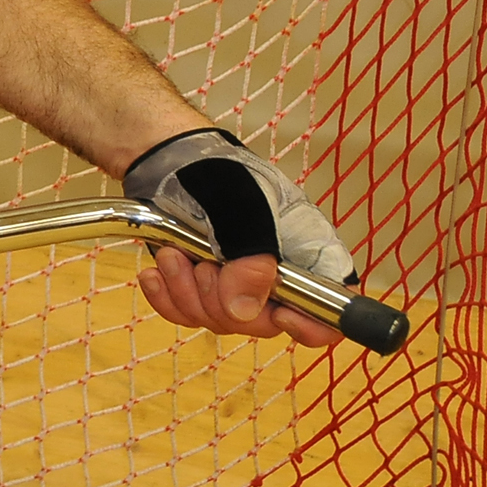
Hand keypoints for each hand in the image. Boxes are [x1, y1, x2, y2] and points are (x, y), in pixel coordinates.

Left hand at [126, 127, 347, 346]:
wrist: (165, 159)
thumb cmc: (215, 171)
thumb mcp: (241, 205)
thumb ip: (250, 256)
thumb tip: (244, 311)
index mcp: (306, 256)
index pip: (331, 314)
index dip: (311, 327)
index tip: (280, 315)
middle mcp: (276, 277)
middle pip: (264, 325)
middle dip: (223, 300)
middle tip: (204, 266)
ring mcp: (237, 284)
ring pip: (221, 320)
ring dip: (189, 292)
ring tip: (174, 255)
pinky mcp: (201, 287)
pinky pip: (188, 314)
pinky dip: (168, 298)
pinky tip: (155, 273)